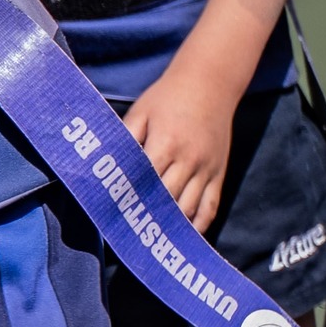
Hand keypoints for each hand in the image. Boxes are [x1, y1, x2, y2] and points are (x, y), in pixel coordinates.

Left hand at [122, 65, 235, 233]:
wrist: (210, 83)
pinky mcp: (218, 174)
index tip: (112, 215)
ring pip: (188, 208)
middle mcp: (188, 160)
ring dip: (170, 227)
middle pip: (165, 199)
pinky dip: (198, 225)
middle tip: (127, 236)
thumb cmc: (168, 97)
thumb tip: (107, 162)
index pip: (143, 180)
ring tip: (152, 243)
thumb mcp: (141, 112)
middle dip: (146, 217)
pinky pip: (210, 207)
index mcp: (165, 144)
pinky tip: (184, 238)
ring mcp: (206, 170)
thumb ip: (126, 138)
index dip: (128, 199)